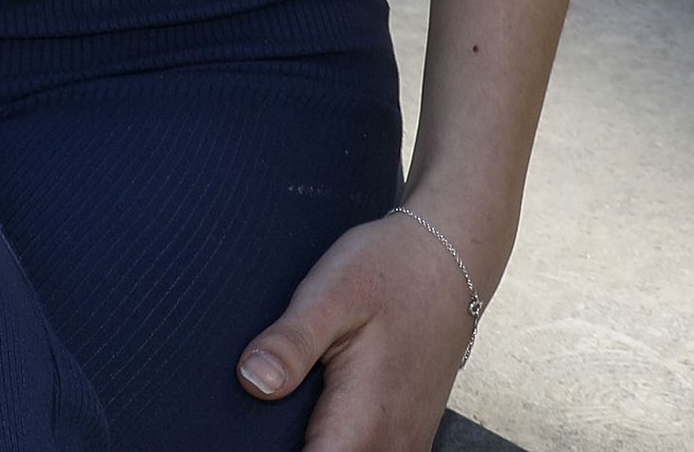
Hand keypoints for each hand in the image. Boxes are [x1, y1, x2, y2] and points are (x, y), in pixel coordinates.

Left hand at [237, 209, 485, 450]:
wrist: (448, 260)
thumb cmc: (387, 272)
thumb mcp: (329, 294)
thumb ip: (292, 342)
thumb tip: (253, 381)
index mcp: (366, 421)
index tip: (245, 432)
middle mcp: (391, 444)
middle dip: (284, 445)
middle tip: (256, 417)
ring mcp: (404, 443)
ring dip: (312, 442)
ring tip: (279, 413)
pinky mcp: (406, 433)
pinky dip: (337, 441)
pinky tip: (308, 415)